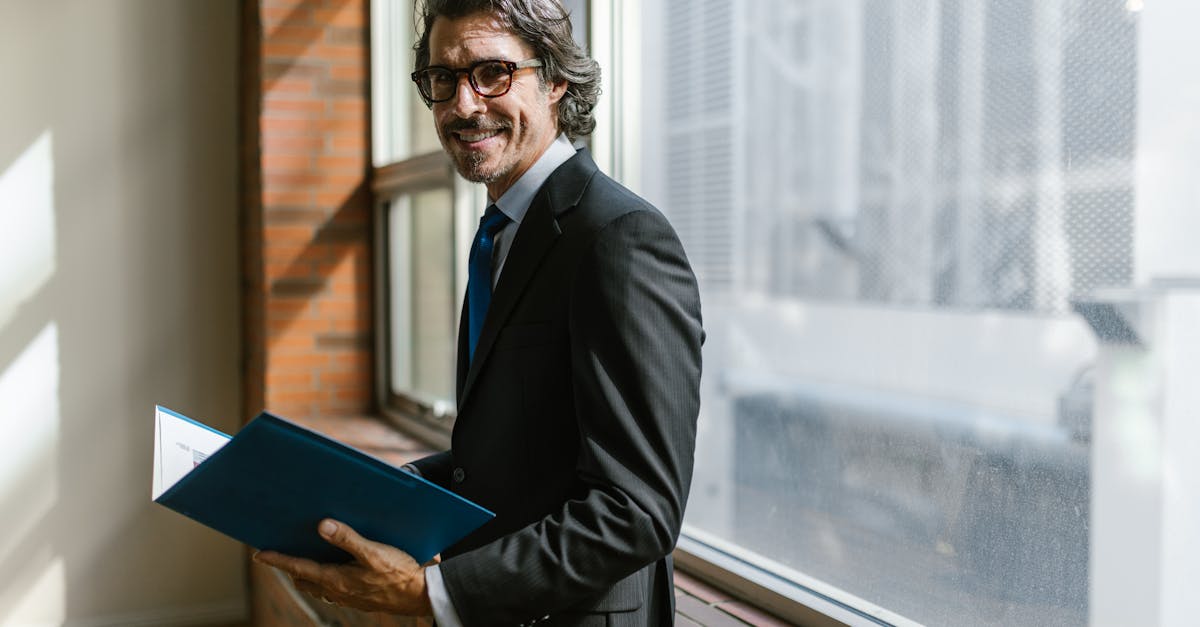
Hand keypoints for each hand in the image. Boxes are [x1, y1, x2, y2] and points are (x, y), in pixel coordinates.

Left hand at [253, 519, 433, 615]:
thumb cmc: (398, 573)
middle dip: (290, 567)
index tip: (260, 554)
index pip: (299, 568)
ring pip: (317, 586)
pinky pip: (333, 590)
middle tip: (281, 552)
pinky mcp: (358, 598)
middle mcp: (337, 591)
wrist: (419, 596)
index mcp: (336, 579)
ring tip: (305, 558)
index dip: (278, 560)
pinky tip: (335, 569)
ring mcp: (347, 597)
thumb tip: (322, 525)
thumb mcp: (374, 552)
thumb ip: (348, 539)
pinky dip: (325, 579)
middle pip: (304, 579)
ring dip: (307, 574)